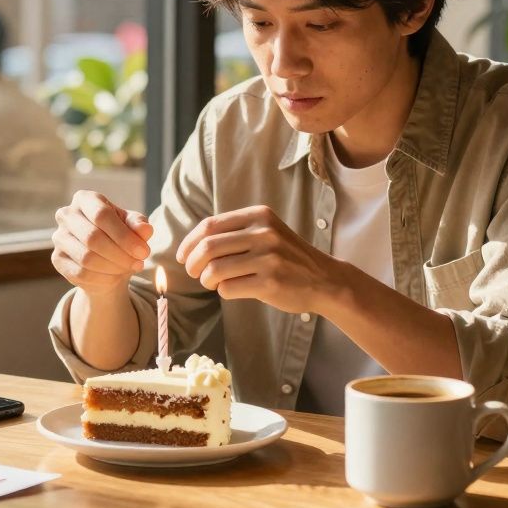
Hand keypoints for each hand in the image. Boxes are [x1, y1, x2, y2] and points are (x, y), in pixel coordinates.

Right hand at [52, 191, 154, 297]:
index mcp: (85, 199)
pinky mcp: (57, 259)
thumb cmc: (120, 236)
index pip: (102, 215)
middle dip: (120, 254)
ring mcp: (59, 237)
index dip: (124, 236)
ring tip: (129, 268)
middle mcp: (67, 214)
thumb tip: (145, 230)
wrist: (106, 260)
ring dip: (113, 267)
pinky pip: (80, 273)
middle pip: (93, 237)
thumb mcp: (133, 227)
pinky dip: (102, 278)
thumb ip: (139, 225)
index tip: (143, 252)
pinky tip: (114, 276)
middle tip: (139, 264)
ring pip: (86, 258)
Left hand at [177, 205, 355, 314]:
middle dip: (193, 263)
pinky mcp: (270, 282)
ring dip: (207, 280)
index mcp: (259, 216)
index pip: (210, 226)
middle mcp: (264, 233)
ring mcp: (268, 258)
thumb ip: (235, 232)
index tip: (183, 256)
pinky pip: (229, 289)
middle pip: (209, 247)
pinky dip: (223, 292)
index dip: (189, 242)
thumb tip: (192, 244)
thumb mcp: (266, 232)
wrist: (325, 280)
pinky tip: (232, 290)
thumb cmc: (287, 258)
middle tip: (193, 273)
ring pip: (215, 270)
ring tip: (213, 283)